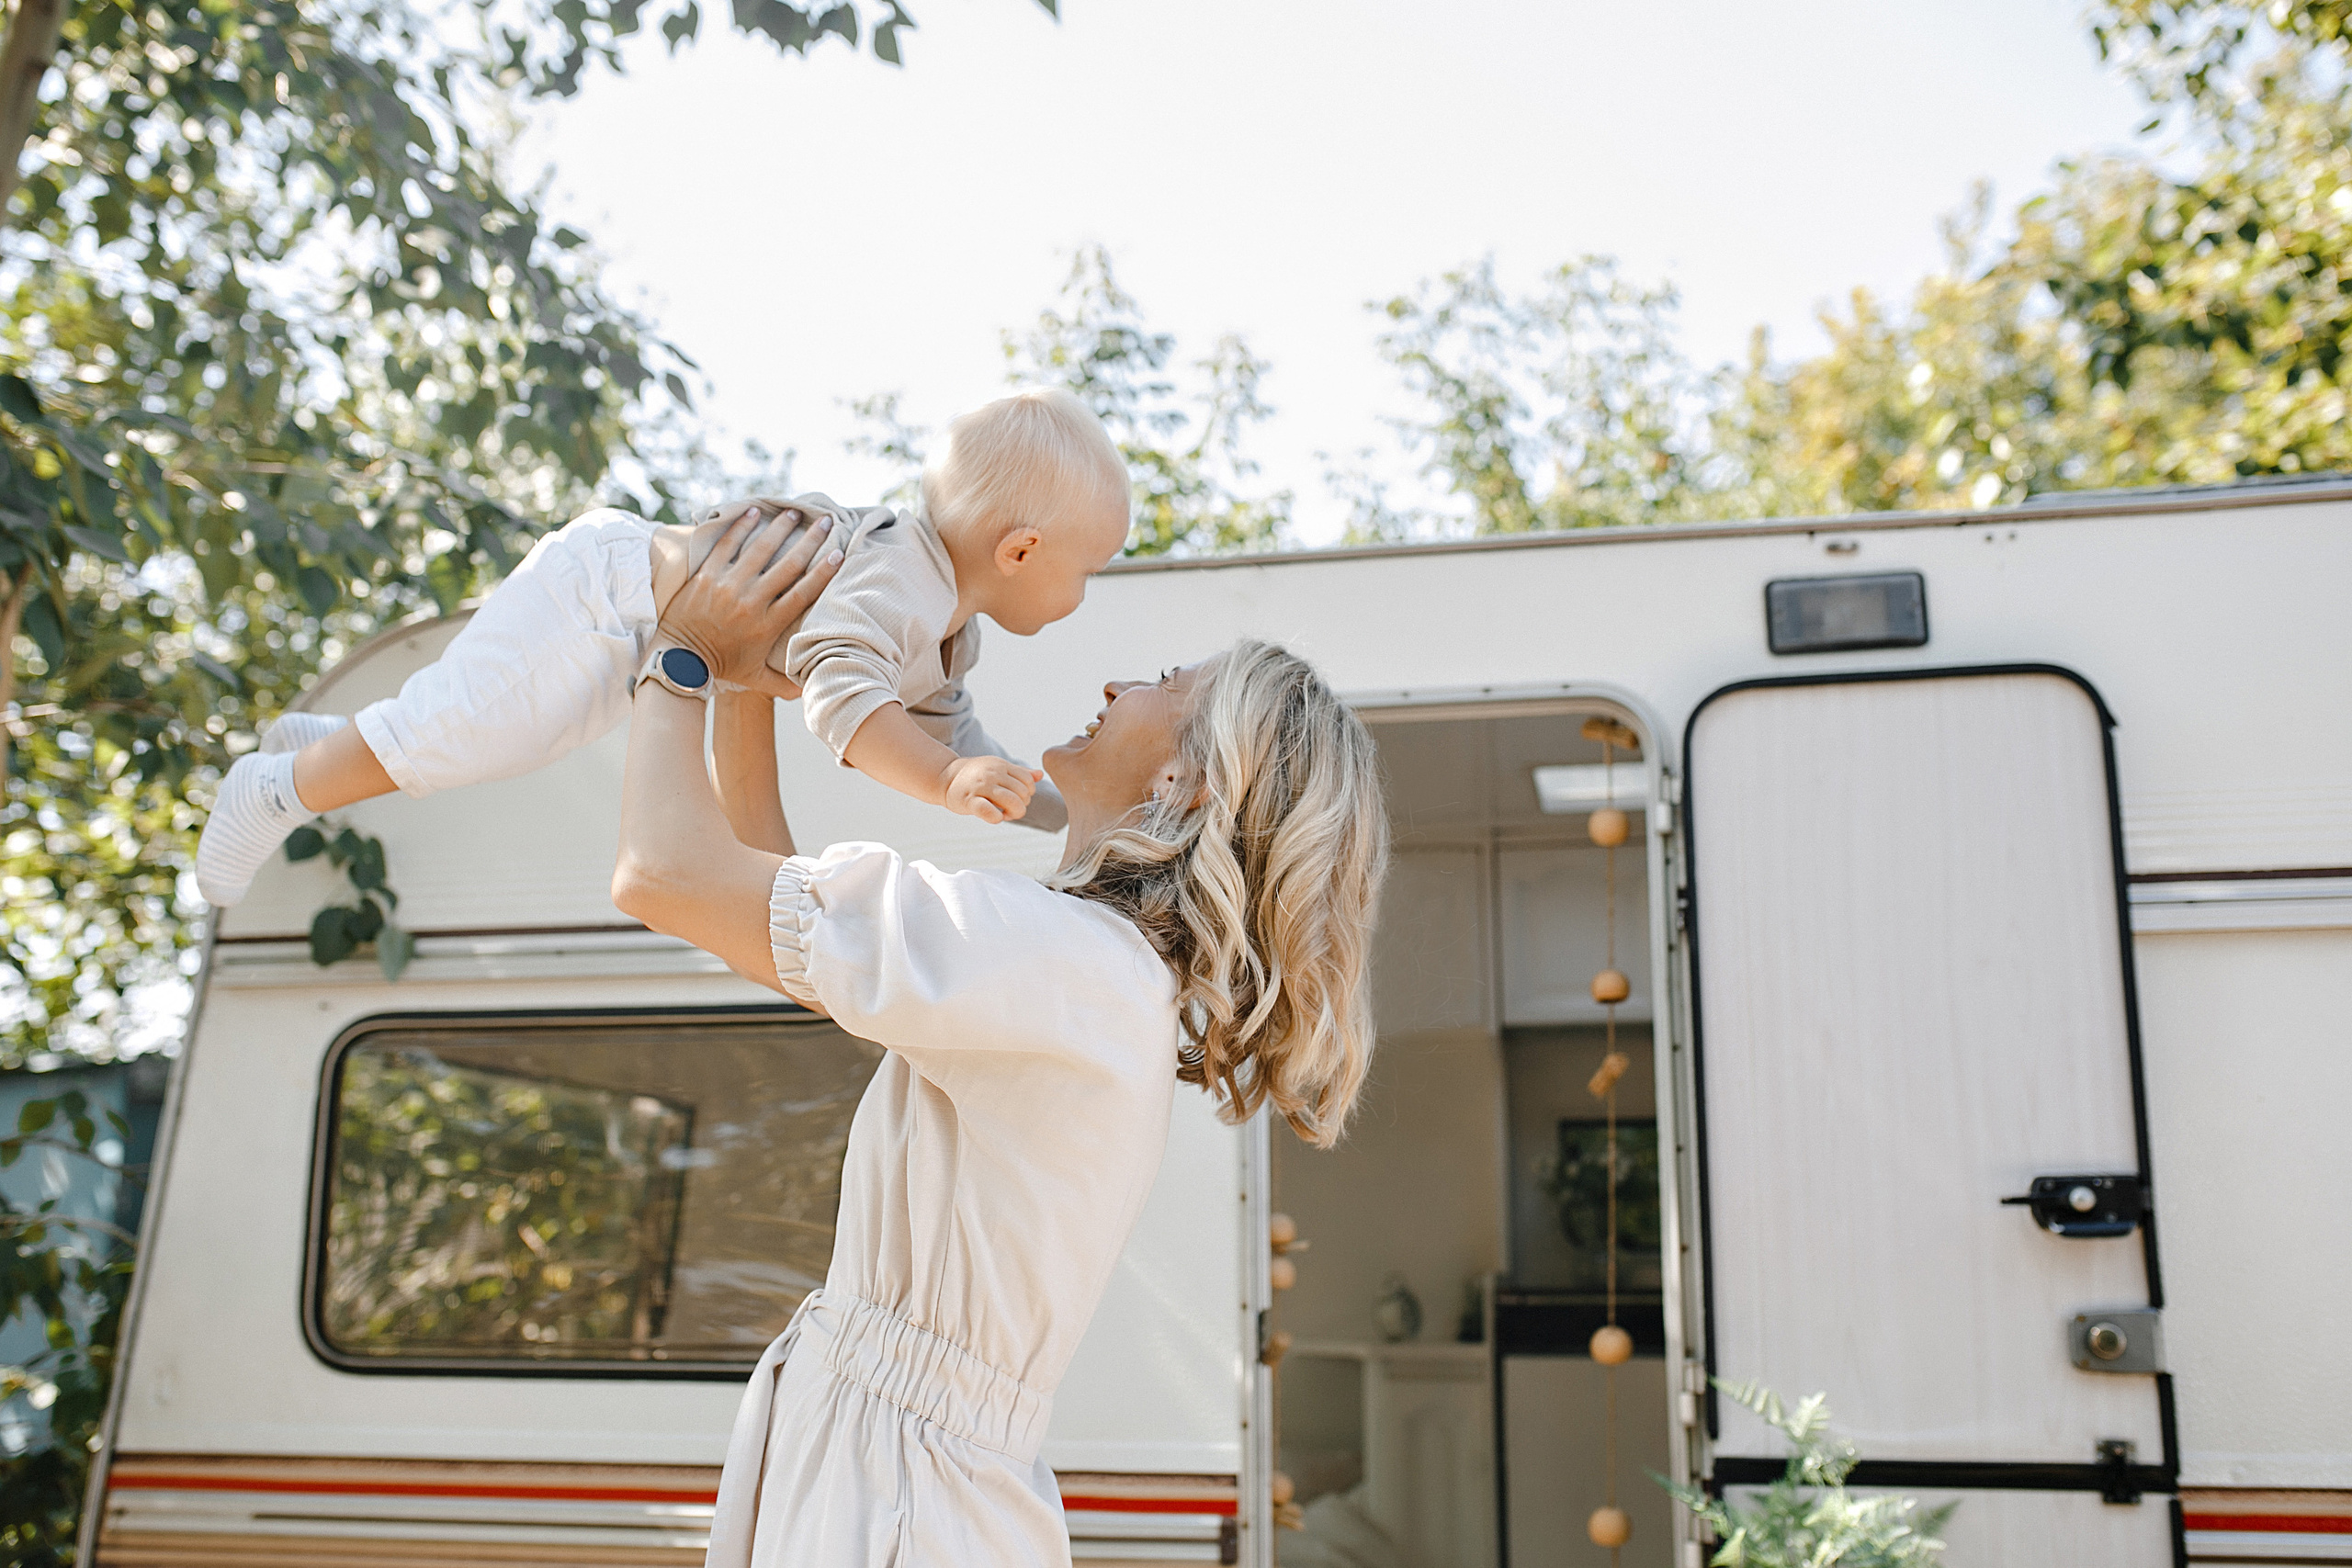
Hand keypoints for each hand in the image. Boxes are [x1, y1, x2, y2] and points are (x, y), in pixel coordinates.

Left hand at [659, 507, 841, 693]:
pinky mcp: (706, 574)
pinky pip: (726, 544)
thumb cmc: (721, 667)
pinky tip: (753, 511)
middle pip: (788, 565)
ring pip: (759, 549)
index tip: (837, 554)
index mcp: (767, 624)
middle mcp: (750, 601)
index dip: (823, 572)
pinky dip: (740, 526)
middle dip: (809, 540)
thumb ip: (785, 685)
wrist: (678, 658)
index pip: (803, 593)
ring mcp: (727, 585)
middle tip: (825, 521)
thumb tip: (811, 690)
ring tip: (793, 511)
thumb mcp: (756, 680)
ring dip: (779, 527)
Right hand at [938, 754, 1040, 824]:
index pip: (1028, 781)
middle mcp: (992, 774)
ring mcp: (980, 786)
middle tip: (1010, 810)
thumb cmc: (975, 775)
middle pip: (1023, 793)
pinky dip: (996, 818)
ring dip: (1013, 813)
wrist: (945, 777)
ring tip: (1005, 814)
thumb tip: (1040, 775)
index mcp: (1001, 766)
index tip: (1017, 799)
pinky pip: (990, 812)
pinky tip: (994, 817)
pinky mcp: (969, 801)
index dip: (1028, 794)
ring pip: (1011, 801)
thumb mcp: (997, 768)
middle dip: (1021, 806)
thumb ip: (1019, 773)